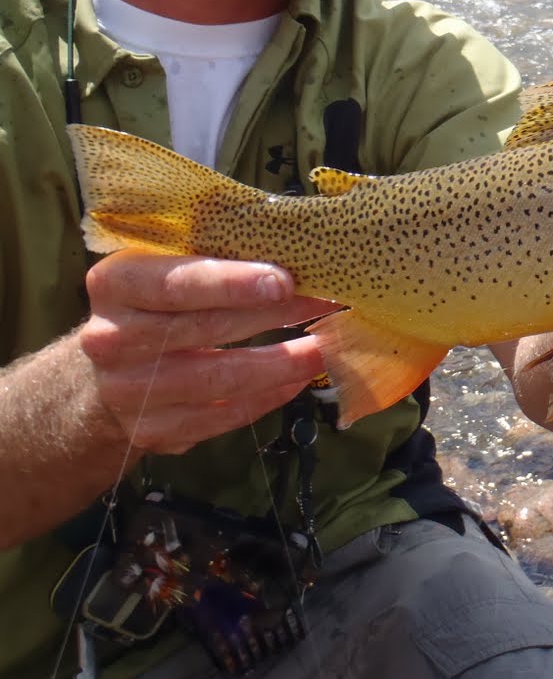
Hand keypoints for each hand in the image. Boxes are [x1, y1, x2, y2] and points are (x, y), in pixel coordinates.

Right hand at [78, 250, 332, 454]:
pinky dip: (268, 397)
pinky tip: (298, 379)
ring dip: (283, 363)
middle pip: (206, 328)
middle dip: (275, 315)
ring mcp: (130, 391)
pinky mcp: (153, 430)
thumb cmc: (151, 308)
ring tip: (324, 346)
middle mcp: (113, 339)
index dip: (232, 284)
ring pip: (221, 378)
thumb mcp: (160, 270)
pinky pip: (223, 415)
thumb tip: (292, 248)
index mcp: (115, 285)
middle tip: (326, 303)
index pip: (176, 283)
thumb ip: (208, 257)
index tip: (285, 281)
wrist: (100, 377)